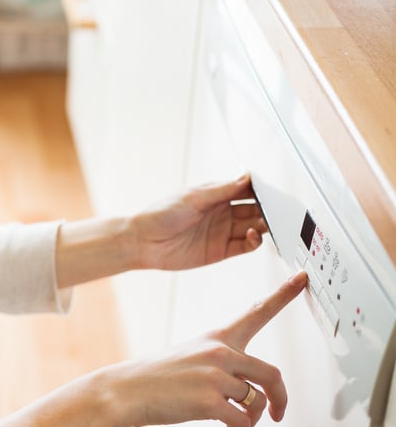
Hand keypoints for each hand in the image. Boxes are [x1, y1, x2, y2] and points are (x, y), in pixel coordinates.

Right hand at [105, 270, 306, 426]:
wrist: (127, 390)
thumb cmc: (158, 376)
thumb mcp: (191, 356)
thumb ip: (223, 365)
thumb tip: (249, 394)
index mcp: (217, 337)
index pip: (257, 311)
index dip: (283, 295)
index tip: (302, 279)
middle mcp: (219, 352)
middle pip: (272, 375)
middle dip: (279, 399)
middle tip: (276, 412)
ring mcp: (214, 376)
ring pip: (256, 402)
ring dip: (253, 421)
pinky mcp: (209, 400)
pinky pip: (243, 422)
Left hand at [134, 173, 268, 270]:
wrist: (144, 242)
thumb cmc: (162, 214)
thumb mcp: (193, 197)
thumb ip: (223, 189)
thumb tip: (247, 176)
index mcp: (215, 194)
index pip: (246, 190)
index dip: (262, 190)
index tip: (276, 191)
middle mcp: (222, 212)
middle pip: (254, 209)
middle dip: (268, 209)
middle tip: (282, 210)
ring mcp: (223, 231)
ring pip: (253, 227)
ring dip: (265, 225)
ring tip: (271, 223)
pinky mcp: (221, 250)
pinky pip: (245, 245)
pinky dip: (255, 241)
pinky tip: (254, 235)